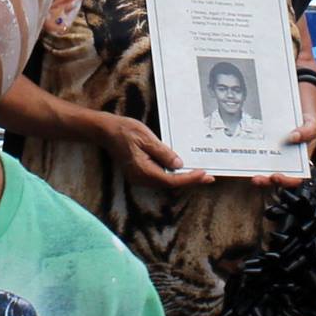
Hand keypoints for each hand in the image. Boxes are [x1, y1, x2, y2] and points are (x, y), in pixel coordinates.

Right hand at [93, 113, 210, 187]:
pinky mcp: (140, 172)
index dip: (189, 179)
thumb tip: (179, 165)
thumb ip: (163, 153)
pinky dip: (173, 175)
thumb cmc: (124, 131)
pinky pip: (160, 177)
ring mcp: (139, 177)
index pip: (171, 180)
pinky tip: (182, 170)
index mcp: (143, 170)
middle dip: (190, 181)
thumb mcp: (146, 138)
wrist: (105, 130)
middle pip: (170, 185)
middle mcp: (141, 178)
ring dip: (183, 179)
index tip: (204, 174)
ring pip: (166, 182)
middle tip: (209, 177)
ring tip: (200, 175)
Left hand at [252, 84, 315, 186]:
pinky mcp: (261, 147)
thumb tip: (294, 137)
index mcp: (299, 161)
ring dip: (254, 171)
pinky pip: (254, 153)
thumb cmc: (305, 121)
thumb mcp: (311, 125)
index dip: (286, 181)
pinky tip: (242, 151)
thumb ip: (308, 131)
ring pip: (262, 168)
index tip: (276, 176)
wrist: (295, 109)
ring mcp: (271, 155)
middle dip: (265, 181)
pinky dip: (247, 155)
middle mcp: (284, 161)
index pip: (294, 178)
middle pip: (274, 178)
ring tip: (247, 168)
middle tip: (257, 178)